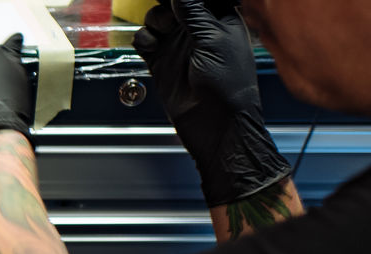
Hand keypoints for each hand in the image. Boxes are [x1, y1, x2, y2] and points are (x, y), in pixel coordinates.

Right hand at [133, 0, 290, 204]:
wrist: (214, 123)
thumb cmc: (228, 84)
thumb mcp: (214, 41)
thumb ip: (195, 13)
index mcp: (219, 18)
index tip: (175, 2)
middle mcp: (197, 29)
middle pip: (173, 4)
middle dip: (167, 6)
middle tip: (170, 18)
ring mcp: (177, 45)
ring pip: (156, 18)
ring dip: (154, 20)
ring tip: (161, 33)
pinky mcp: (161, 62)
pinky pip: (144, 41)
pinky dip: (143, 39)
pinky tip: (151, 47)